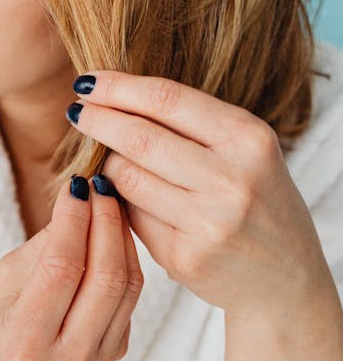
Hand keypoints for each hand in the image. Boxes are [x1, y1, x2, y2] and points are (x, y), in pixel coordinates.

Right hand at [0, 175, 143, 360]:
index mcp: (24, 344)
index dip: (73, 221)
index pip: (61, 270)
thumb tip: (83, 200)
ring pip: (127, 288)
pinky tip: (110, 237)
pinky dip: (124, 261)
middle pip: (104, 279)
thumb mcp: (2, 280)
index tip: (76, 185)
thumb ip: (44, 246)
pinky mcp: (114, 356)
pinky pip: (129, 300)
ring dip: (122, 238)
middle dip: (107, 223)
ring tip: (109, 204)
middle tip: (101, 187)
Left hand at [66, 72, 331, 316]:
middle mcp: (232, 179)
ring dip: (106, 166)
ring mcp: (209, 223)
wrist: (286, 278)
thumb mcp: (245, 154)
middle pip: (140, 139)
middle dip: (98, 121)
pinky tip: (123, 201)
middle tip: (75, 112)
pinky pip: (133, 219)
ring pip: (128, 180)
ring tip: (104, 159)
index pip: (167, 100)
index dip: (119, 88)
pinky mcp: (186, 259)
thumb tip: (113, 101)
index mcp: (248, 139)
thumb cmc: (257, 203)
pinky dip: (121, 205)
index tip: (87, 82)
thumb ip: (192, 129)